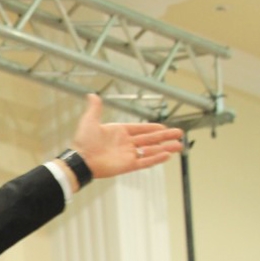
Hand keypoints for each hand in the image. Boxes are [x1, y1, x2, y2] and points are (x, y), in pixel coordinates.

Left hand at [68, 94, 184, 184]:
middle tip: (179, 134)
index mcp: (120, 132)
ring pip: (151, 150)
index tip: (164, 127)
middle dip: (165, 136)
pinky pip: (145, 161)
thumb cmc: (82, 142)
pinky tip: (167, 155)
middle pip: (150, 139)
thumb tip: (92, 95)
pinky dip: (156, 158)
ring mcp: (127, 155)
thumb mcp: (90, 121)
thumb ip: (95, 109)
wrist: (79, 160)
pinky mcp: (127, 165)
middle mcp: (126, 144)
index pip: (141, 129)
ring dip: (165, 148)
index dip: (152, 128)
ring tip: (179, 146)